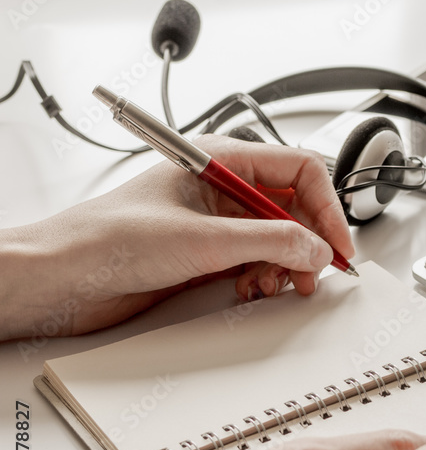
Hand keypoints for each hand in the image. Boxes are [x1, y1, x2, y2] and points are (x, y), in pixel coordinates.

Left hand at [0, 135, 353, 339]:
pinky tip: (252, 289)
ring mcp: (218, 223)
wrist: (63, 279)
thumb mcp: (202, 238)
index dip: (326, 207)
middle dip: (308, 242)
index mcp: (221, 160)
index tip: (338, 244)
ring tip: (277, 285)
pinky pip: (259, 263)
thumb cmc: (108, 239)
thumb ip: (270, 241)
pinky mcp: (209, 255)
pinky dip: (265, 278)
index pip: (299, 170)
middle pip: (294, 208)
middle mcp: (224, 189)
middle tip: (316, 273)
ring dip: (286, 265)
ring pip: (280, 239)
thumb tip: (318, 248)